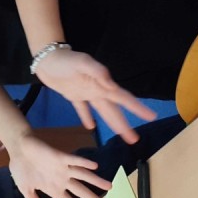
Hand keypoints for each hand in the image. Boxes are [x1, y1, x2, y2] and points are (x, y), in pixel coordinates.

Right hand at [8, 133, 112, 197]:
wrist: (19, 148)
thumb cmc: (22, 167)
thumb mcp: (25, 189)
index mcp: (55, 189)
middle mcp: (63, 180)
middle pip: (82, 192)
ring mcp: (63, 168)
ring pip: (83, 175)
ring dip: (96, 181)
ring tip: (110, 186)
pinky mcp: (60, 156)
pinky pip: (74, 160)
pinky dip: (83, 162)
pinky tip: (94, 166)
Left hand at [33, 49, 155, 142]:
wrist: (46, 58)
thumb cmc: (65, 60)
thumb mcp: (82, 62)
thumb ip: (98, 72)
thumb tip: (111, 84)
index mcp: (102, 84)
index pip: (122, 98)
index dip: (136, 107)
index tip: (151, 116)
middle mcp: (97, 90)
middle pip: (114, 110)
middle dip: (124, 124)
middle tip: (134, 139)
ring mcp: (86, 93)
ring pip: (102, 112)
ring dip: (112, 123)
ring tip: (122, 136)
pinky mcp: (73, 95)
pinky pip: (83, 109)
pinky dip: (87, 118)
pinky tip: (91, 127)